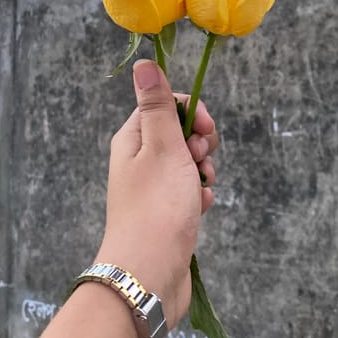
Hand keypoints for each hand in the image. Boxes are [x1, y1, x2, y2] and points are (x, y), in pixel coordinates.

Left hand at [96, 59, 218, 328]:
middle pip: (178, 134)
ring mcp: (152, 189)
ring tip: (201, 189)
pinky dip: (199, 197)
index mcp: (132, 139)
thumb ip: (158, 105)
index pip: (164, 106)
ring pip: (188, 164)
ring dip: (203, 171)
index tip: (205, 131)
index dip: (191, 113)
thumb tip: (144, 63)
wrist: (149, 274)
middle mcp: (138, 161)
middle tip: (201, 162)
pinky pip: (189, 192)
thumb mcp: (162, 147)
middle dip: (200, 144)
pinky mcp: (165, 213)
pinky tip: (201, 209)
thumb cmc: (157, 206)